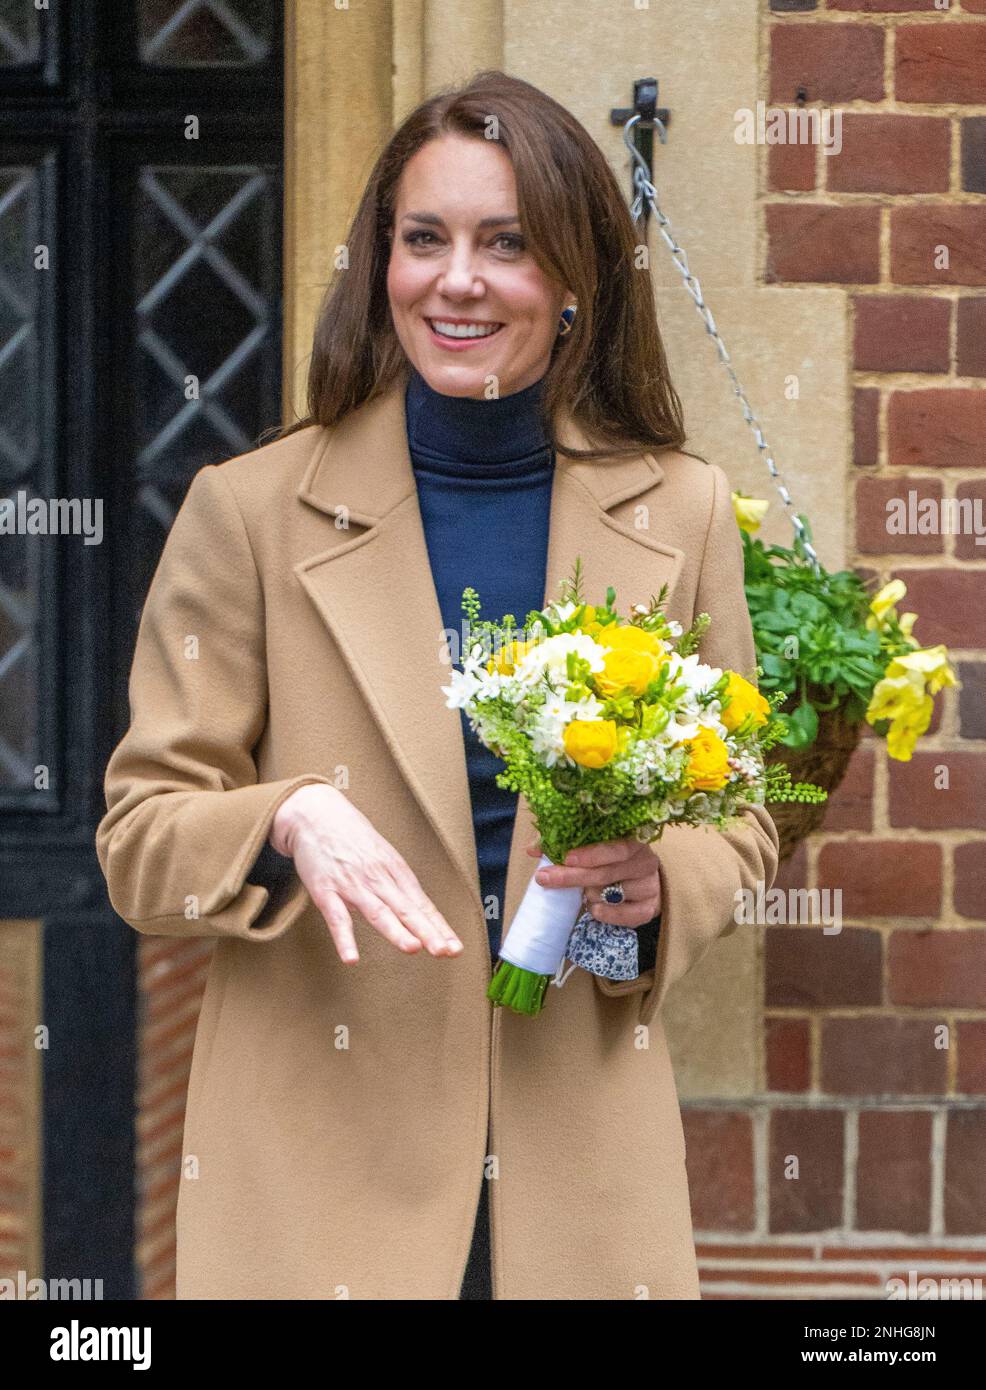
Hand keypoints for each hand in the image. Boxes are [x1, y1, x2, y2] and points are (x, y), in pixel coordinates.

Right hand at [271, 785, 462, 964]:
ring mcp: (352, 885)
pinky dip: (344, 939)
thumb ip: (398, 884)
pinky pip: (337, 919)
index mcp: (394, 871)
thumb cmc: (352, 837)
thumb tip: (419, 911)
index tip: (455, 948)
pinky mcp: (326, 891)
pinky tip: (351, 957)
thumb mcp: (382, 855)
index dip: (438, 927)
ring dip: (396, 931)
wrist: (316, 815)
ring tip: (412, 948)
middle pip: (406, 909)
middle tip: (445, 951)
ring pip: (378, 912)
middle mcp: (378, 879)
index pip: (421, 904)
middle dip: (427, 932)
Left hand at [525, 836, 661, 927]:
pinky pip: (624, 916)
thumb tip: (533, 847)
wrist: (641, 881)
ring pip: (611, 895)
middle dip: (573, 877)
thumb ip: (562, 842)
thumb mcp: (591, 848)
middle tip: (545, 878)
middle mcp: (646, 862)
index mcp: (633, 840)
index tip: (566, 858)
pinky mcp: (649, 909)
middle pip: (607, 873)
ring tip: (583, 893)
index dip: (591, 853)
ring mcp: (650, 887)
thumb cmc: (610, 860)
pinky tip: (594, 908)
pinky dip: (605, 914)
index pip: (616, 847)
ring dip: (590, 895)